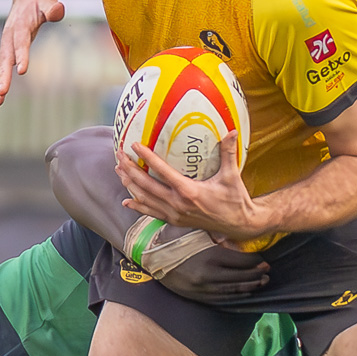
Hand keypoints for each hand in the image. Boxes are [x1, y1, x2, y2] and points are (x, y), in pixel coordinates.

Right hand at [0, 0, 65, 105]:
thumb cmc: (41, 0)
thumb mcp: (49, 0)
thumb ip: (53, 7)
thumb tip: (58, 10)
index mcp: (20, 24)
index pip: (21, 41)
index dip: (21, 55)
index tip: (22, 70)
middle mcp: (9, 35)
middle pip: (5, 57)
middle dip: (3, 75)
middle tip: (2, 92)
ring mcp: (7, 44)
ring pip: (1, 65)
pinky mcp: (8, 50)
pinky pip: (3, 67)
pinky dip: (1, 81)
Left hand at [119, 133, 265, 244]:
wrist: (238, 224)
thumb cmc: (235, 199)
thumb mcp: (232, 175)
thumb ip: (228, 153)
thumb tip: (231, 131)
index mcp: (189, 192)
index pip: (162, 172)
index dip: (147, 158)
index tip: (135, 145)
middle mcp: (177, 204)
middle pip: (146, 186)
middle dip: (130, 170)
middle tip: (119, 155)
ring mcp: (174, 214)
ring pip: (145, 199)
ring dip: (130, 185)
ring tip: (118, 171)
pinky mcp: (174, 221)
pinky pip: (151, 213)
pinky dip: (138, 206)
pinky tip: (127, 202)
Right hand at [155, 229, 268, 300]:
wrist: (149, 255)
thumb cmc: (173, 237)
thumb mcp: (196, 230)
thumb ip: (217, 235)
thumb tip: (237, 238)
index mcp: (211, 256)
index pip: (242, 262)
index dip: (256, 261)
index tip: (264, 259)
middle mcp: (209, 275)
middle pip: (241, 278)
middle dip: (256, 275)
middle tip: (267, 271)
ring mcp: (202, 288)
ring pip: (233, 290)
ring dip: (249, 286)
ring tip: (261, 282)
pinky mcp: (196, 296)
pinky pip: (221, 298)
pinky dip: (235, 295)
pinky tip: (244, 292)